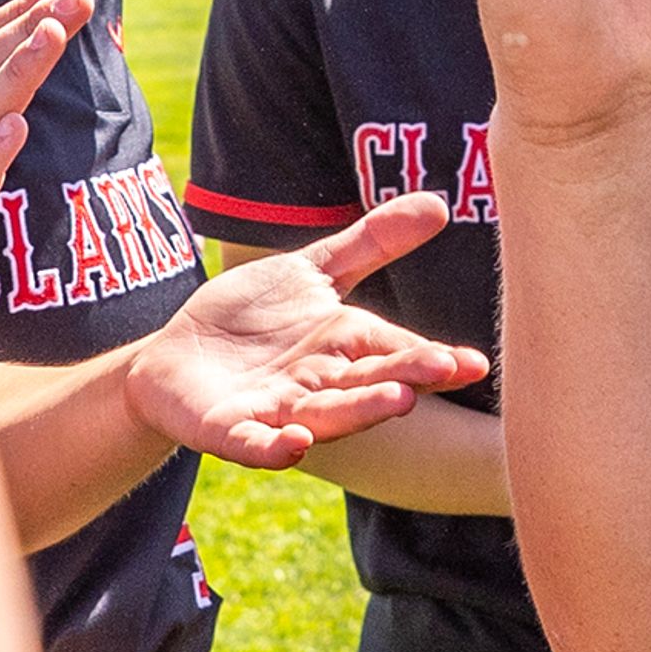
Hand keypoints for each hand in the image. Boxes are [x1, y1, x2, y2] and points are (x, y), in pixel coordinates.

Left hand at [125, 193, 489, 466]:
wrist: (176, 353)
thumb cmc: (252, 317)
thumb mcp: (313, 271)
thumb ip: (372, 243)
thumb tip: (440, 202)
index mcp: (345, 348)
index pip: (396, 354)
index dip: (433, 358)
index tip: (474, 360)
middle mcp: (320, 384)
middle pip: (369, 383)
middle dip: (405, 379)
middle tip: (444, 369)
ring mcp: (277, 411)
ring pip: (325, 416)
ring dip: (359, 412)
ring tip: (397, 402)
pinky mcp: (230, 430)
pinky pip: (256, 445)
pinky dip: (276, 448)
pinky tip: (296, 444)